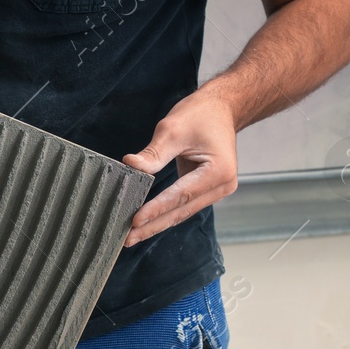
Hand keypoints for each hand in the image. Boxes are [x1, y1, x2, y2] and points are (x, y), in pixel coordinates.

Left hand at [120, 86, 239, 246]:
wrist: (221, 109)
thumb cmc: (200, 115)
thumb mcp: (173, 129)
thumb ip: (154, 153)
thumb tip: (131, 165)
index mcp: (218, 171)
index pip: (180, 196)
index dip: (156, 210)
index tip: (134, 221)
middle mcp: (222, 185)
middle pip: (181, 211)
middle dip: (153, 225)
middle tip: (127, 239)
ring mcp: (217, 190)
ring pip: (182, 213)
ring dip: (157, 224)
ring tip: (131, 237)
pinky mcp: (208, 190)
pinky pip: (183, 206)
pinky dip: (165, 214)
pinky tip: (146, 224)